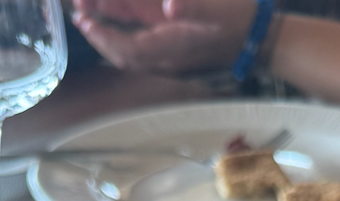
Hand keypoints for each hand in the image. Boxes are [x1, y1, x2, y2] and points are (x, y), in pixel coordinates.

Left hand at [73, 0, 258, 75]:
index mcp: (172, 49)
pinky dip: (123, 28)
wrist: (261, 39)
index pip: (129, 50)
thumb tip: (169, 6)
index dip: (104, 37)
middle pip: (123, 53)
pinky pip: (141, 40)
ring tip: (86, 11)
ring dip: (107, 31)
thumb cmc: (240, 21)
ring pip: (129, 47)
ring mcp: (168, 51)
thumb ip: (192, 7)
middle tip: (78, 13)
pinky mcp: (173, 44)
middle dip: (98, 35)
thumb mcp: (216, 8)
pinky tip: (113, 13)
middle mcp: (166, 55)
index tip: (84, 20)